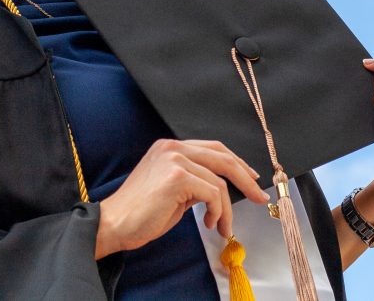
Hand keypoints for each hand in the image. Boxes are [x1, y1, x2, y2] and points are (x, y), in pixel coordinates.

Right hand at [95, 138, 269, 258]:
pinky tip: (208, 223)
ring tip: (221, 226)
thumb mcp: (173, 190)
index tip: (251, 178)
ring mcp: (174, 159)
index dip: (236, 163)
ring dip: (226, 209)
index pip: (213, 149)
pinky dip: (217, 212)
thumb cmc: (141, 213)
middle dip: (245, 179)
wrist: (114, 223)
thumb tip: (221, 189)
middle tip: (259, 197)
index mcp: (170, 147)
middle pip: (222, 158)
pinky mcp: (177, 177)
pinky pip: (212, 194)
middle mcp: (172, 147)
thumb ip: (194, 181)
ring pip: (219, 181)